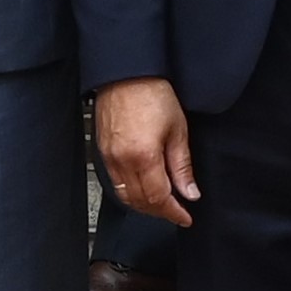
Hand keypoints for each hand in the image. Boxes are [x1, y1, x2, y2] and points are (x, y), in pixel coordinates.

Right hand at [92, 75, 198, 226]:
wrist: (127, 72)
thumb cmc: (152, 93)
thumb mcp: (178, 129)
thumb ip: (182, 166)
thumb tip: (190, 192)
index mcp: (144, 157)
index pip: (159, 199)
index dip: (173, 212)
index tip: (185, 218)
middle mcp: (122, 162)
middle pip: (140, 202)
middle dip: (160, 211)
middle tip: (176, 211)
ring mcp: (108, 158)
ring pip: (125, 196)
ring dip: (144, 204)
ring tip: (162, 202)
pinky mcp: (101, 151)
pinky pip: (115, 182)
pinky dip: (130, 192)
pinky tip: (143, 187)